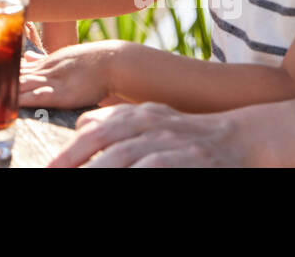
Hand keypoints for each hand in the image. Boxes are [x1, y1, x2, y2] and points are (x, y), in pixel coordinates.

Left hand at [20, 40, 122, 108]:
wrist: (112, 62)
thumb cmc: (91, 63)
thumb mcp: (63, 58)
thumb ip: (43, 61)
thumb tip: (27, 59)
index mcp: (43, 64)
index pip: (15, 67)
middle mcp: (43, 71)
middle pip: (12, 76)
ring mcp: (51, 81)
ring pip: (21, 86)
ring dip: (3, 91)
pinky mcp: (61, 93)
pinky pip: (37, 97)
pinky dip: (23, 100)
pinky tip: (10, 103)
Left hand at [46, 102, 245, 166]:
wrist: (242, 138)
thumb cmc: (190, 135)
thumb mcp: (153, 120)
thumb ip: (119, 120)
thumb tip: (83, 125)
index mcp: (138, 115)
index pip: (96, 127)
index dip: (71, 147)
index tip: (51, 165)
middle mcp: (150, 123)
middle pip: (103, 140)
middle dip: (75, 158)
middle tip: (53, 172)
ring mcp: (170, 140)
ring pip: (125, 155)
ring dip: (100, 169)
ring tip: (80, 180)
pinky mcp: (189, 157)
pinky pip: (157, 166)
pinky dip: (138, 172)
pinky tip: (125, 178)